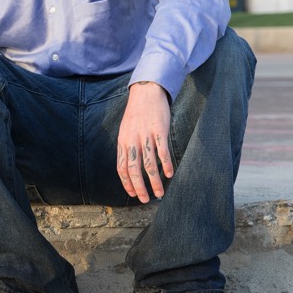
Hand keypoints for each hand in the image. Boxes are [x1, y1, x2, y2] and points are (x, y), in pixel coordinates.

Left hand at [117, 81, 173, 202]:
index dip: (126, 183)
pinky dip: (166, 164)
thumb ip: (127, 146)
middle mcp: (132, 140)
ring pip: (149, 164)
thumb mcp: (126, 130)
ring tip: (160, 193)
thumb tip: (128, 164)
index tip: (132, 194)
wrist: (145, 92)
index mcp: (123, 141)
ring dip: (154, 181)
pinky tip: (170, 174)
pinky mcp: (159, 130)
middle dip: (139, 188)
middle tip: (145, 200)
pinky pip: (162, 151)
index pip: (121, 167)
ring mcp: (145, 136)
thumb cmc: (136, 113)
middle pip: (133, 169)